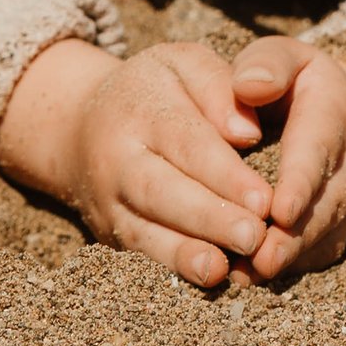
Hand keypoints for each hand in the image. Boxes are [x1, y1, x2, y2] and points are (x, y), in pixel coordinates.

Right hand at [0, 39, 273, 290]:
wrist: (81, 124)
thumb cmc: (155, 90)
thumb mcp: (182, 64)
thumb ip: (217, 85)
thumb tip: (248, 132)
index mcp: (140, 106)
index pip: (186, 142)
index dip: (224, 174)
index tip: (265, 199)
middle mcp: (117, 157)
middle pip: (161, 191)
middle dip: (208, 218)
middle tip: (253, 236)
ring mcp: (108, 201)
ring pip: (144, 232)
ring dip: (184, 255)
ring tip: (223, 269)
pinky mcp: (110, 234)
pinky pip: (138, 257)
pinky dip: (170, 272)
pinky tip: (204, 281)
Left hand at [226, 38, 345, 282]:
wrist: (322, 101)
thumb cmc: (285, 78)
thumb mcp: (277, 56)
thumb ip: (265, 64)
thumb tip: (249, 87)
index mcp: (334, 110)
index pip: (319, 148)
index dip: (301, 182)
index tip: (280, 211)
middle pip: (329, 200)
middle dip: (297, 233)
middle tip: (263, 258)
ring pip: (328, 229)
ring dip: (293, 254)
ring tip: (254, 273)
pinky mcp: (339, 217)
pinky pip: (324, 246)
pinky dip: (294, 263)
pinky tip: (257, 275)